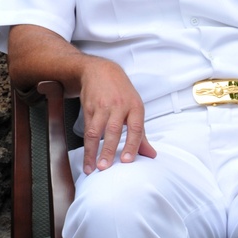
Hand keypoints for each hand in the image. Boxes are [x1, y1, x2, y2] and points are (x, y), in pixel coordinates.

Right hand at [80, 58, 156, 174]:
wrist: (100, 70)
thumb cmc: (121, 92)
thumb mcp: (135, 108)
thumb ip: (142, 134)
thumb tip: (151, 155)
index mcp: (135, 107)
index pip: (136, 128)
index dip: (132, 145)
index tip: (127, 160)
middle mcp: (119, 106)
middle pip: (113, 131)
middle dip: (108, 150)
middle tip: (105, 167)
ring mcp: (102, 106)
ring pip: (96, 131)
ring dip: (92, 151)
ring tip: (92, 167)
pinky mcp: (89, 107)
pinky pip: (87, 129)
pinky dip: (86, 145)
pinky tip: (86, 157)